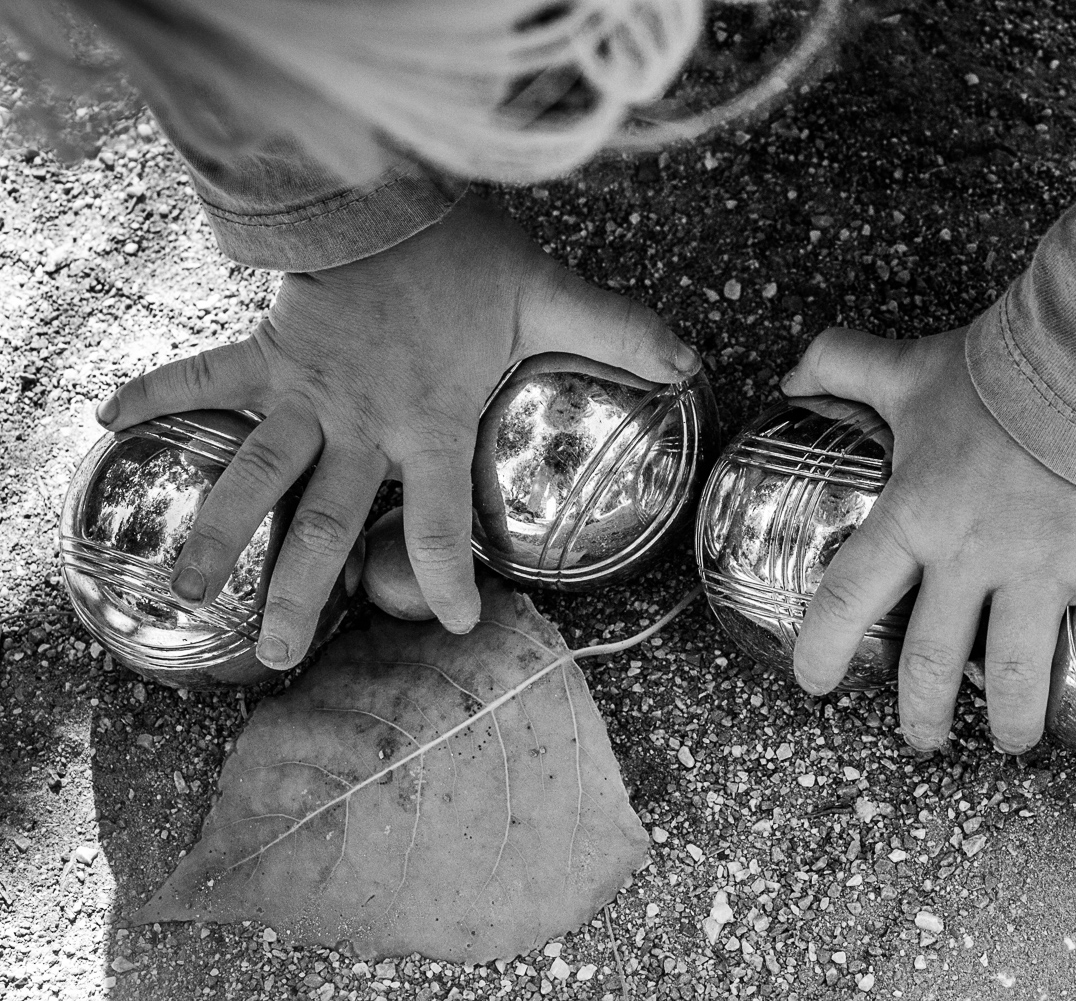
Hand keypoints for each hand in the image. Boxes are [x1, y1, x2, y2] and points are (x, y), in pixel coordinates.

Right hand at [96, 192, 698, 667]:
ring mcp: (308, 394)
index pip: (439, 521)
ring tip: (186, 589)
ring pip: (257, 475)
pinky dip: (159, 395)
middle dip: (306, 593)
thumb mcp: (550, 297)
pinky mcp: (270, 356)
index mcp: (431, 422)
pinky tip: (106, 420)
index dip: (446, 579)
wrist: (393, 200)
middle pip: (330, 523)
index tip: (452, 624)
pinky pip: (205, 380)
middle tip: (282, 661)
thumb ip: (617, 333)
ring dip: (221, 531)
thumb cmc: (468, 261)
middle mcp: (364, 424)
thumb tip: (691, 365)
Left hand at [780, 327, 1075, 752]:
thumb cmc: (994, 371)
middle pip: (931, 659)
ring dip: (1011, 719)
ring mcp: (1041, 572)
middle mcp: (970, 561)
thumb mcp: (905, 369)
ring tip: (1008, 743)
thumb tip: (792, 378)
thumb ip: (842, 365)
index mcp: (915, 518)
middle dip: (921, 710)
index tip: (814, 682)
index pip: (849, 596)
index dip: (824, 646)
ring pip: (1017, 673)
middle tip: (921, 738)